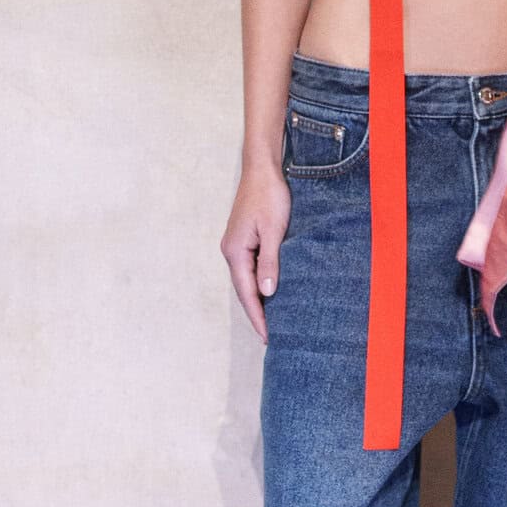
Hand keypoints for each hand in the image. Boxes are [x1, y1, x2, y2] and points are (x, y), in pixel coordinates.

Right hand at [221, 158, 292, 339]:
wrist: (263, 169)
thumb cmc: (270, 196)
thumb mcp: (275, 230)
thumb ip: (270, 262)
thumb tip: (268, 292)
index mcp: (236, 252)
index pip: (247, 293)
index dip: (258, 316)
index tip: (267, 337)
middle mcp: (231, 251)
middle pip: (243, 290)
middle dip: (256, 313)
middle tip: (270, 337)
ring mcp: (236, 245)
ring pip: (246, 280)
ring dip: (257, 300)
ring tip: (271, 321)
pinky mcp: (243, 239)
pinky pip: (250, 268)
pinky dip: (258, 283)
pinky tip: (268, 291)